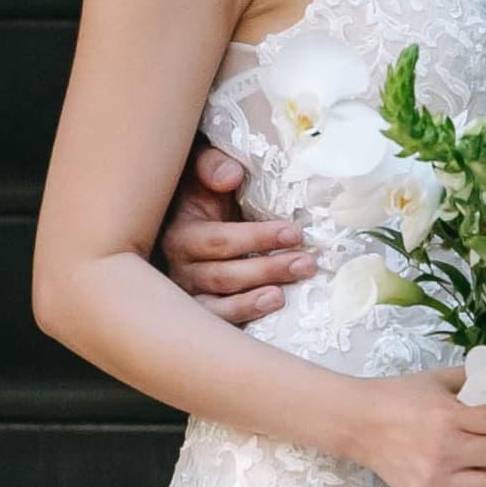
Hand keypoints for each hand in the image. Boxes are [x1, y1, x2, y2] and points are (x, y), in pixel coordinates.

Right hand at [158, 137, 318, 327]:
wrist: (192, 218)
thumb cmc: (204, 194)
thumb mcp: (202, 169)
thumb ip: (211, 164)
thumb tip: (230, 176)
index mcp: (181, 233)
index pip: (219, 240)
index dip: (257, 238)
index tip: (294, 232)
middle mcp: (180, 268)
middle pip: (223, 276)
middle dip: (267, 269)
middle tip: (306, 263)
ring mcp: (188, 295)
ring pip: (219, 305)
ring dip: (256, 300)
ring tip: (285, 293)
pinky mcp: (201, 314)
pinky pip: (219, 322)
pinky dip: (243, 317)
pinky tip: (270, 308)